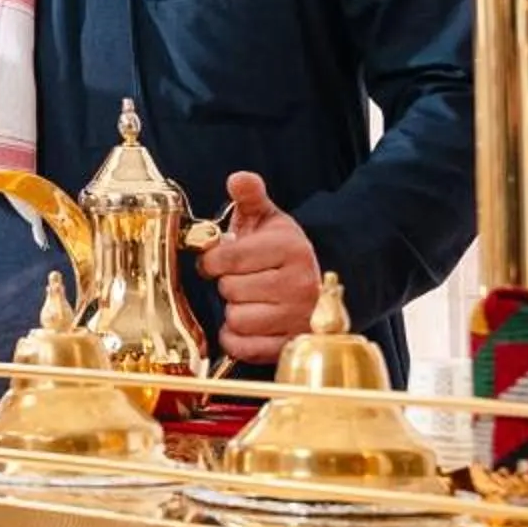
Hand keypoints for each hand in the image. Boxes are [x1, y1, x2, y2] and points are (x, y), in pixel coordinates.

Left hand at [197, 171, 323, 363]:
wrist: (313, 282)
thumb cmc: (281, 251)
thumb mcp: (267, 218)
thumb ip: (249, 195)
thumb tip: (239, 178)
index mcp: (292, 249)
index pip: (227, 258)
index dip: (214, 259)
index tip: (220, 259)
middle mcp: (301, 285)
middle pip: (230, 290)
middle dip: (228, 283)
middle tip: (243, 279)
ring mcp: (299, 318)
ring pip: (236, 319)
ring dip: (234, 311)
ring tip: (250, 299)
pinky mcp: (291, 344)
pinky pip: (244, 347)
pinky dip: (237, 339)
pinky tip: (248, 323)